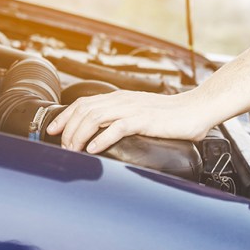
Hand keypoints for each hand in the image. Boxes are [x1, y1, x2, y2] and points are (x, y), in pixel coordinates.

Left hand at [46, 90, 212, 153]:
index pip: (84, 102)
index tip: (52, 130)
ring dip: (79, 135)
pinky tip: (93, 150)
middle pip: (84, 110)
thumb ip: (122, 119)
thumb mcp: (140, 114)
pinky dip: (101, 139)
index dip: (65, 116)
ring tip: (73, 150)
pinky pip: (117, 127)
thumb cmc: (171, 116)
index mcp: (120, 98)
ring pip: (95, 118)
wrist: (197, 110)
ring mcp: (133, 109)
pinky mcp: (145, 120)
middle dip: (67, 129)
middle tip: (62, 147)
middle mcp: (123, 101)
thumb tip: (102, 135)